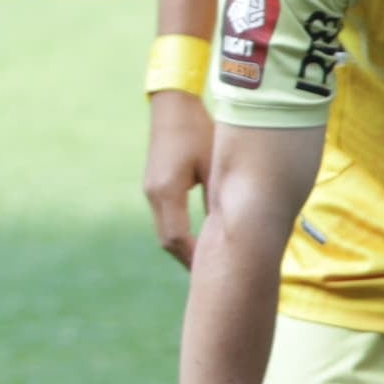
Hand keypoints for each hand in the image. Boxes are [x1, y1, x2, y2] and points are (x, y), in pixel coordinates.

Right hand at [144, 89, 212, 265]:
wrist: (173, 107)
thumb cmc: (199, 131)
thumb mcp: (215, 163)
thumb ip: (220, 194)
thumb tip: (232, 227)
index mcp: (166, 190)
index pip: (175, 238)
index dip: (193, 258)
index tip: (212, 272)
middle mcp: (154, 194)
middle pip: (167, 240)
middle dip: (189, 259)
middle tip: (214, 275)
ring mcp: (151, 190)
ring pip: (166, 231)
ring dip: (185, 247)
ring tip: (209, 263)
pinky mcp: (155, 186)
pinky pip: (166, 218)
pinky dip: (182, 233)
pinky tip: (201, 240)